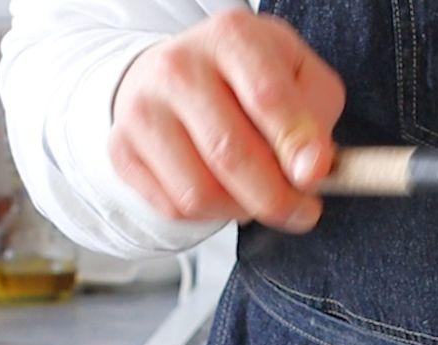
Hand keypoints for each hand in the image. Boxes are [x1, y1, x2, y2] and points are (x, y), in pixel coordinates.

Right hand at [109, 9, 343, 231]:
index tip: (316, 176)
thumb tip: (313, 167)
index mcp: (231, 37)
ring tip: (258, 195)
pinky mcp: (121, 148)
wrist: (179, 73)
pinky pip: (174, 207)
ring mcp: (143, 108)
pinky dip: (210, 214)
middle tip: (303, 211)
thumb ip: (316, 116)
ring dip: (242, 210)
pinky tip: (223, 191)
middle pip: (230, 153)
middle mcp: (178, 66)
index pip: (266, 96)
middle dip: (277, 198)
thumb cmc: (252, 78)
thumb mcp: (300, 77)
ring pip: (199, 192)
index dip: (295, 142)